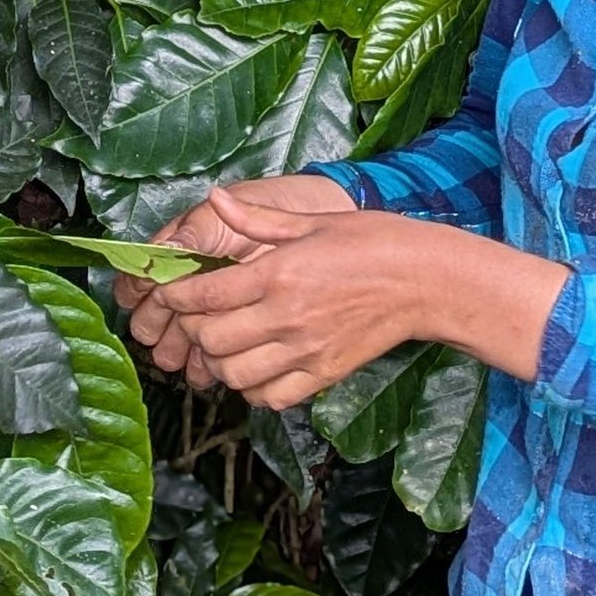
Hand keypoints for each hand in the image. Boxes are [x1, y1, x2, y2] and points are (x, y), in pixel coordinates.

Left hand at [119, 174, 354, 385]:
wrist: (425, 280)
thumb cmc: (372, 241)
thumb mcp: (313, 220)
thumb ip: (257, 218)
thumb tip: (213, 198)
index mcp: (279, 273)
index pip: (205, 295)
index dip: (176, 297)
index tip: (170, 293)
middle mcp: (287, 316)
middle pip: (211, 339)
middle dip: (192, 330)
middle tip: (197, 317)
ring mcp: (305, 350)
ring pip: (234, 375)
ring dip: (220, 362)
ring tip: (225, 344)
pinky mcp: (324, 374)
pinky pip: (270, 397)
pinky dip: (254, 388)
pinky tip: (257, 367)